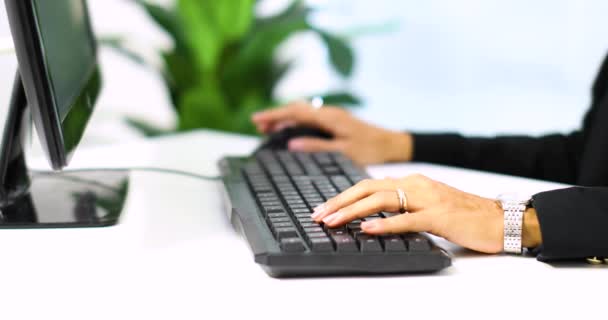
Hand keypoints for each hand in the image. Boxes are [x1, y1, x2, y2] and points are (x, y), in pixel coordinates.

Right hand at [252, 102, 413, 164]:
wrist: (393, 144)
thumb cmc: (371, 149)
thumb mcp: (343, 152)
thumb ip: (317, 146)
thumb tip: (292, 143)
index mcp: (329, 117)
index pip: (295, 112)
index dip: (274, 115)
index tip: (256, 120)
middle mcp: (329, 113)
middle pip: (296, 109)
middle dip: (276, 115)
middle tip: (257, 125)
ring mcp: (332, 116)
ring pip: (302, 112)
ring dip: (285, 118)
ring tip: (267, 128)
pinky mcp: (336, 121)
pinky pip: (310, 117)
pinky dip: (296, 121)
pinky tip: (289, 129)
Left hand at [311, 174, 510, 253]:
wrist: (498, 219)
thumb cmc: (462, 215)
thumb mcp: (425, 206)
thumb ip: (401, 208)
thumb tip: (370, 218)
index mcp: (411, 182)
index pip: (369, 185)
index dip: (343, 196)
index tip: (323, 208)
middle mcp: (416, 185)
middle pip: (368, 189)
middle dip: (340, 202)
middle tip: (318, 215)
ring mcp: (428, 199)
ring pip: (382, 200)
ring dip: (353, 211)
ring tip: (332, 222)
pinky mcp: (440, 216)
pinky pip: (408, 219)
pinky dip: (385, 224)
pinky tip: (368, 229)